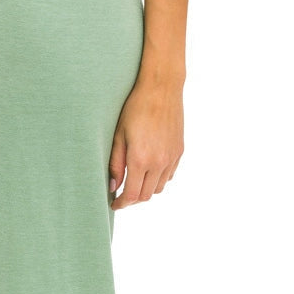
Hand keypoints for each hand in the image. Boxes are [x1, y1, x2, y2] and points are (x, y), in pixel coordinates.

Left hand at [108, 76, 183, 208]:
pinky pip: (169, 175)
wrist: (162, 89)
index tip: (114, 204)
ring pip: (159, 187)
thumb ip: (116, 163)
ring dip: (146, 190)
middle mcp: (159, 162)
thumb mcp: (119, 135)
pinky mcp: (179, 151)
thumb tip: (114, 187)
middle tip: (121, 195)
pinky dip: (159, 179)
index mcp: (141, 159)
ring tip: (134, 182)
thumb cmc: (135, 108)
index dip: (122, 203)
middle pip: (146, 195)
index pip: (132, 195)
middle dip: (133, 199)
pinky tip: (149, 170)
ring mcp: (171, 158)